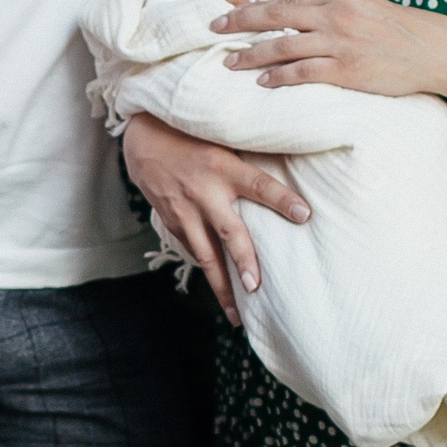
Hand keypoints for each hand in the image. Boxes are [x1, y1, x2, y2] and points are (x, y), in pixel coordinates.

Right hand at [121, 113, 309, 324]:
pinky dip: (208, 271)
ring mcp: (185, 210)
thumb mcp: (221, 132)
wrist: (142, 139)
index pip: (258, 185)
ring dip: (222, 285)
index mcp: (222, 165)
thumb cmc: (191, 133)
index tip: (305, 215)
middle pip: (229, 231)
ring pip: (206, 255)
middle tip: (257, 288)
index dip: (282, 200)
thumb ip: (249, 148)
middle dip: (244, 261)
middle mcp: (203, 191)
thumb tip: (287, 147)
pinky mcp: (172, 222)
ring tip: (237, 314)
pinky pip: (193, 251)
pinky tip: (221, 292)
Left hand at [215, 0, 446, 100]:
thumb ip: (329, 8)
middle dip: (241, 23)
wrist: (434, 51)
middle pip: (276, 16)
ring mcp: (340, 42)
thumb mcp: (362, 5)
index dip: (253, 8)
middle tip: (214, 29)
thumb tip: (293, 15)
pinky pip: (303, 73)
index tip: (228, 14)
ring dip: (252, 54)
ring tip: (230, 62)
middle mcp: (335, 14)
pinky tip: (262, 80)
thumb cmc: (398, 29)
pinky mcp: (347, 70)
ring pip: (283, 46)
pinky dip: (279, 76)